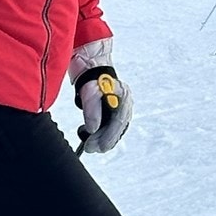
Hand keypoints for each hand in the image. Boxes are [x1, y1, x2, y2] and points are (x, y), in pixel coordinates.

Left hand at [70, 38, 132, 153]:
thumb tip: (92, 129)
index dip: (109, 136)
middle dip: (105, 140)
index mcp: (124, 96)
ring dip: (104, 139)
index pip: (119, 121)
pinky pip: (112, 125)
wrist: (91, 66)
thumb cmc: (92, 77)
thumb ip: (91, 110)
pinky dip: (104, 133)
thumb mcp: (90, 92)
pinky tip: (95, 139)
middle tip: (90, 149)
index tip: (99, 146)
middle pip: (118, 128)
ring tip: (91, 146)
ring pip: (115, 128)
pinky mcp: (115, 109)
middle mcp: (126, 103)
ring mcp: (122, 106)